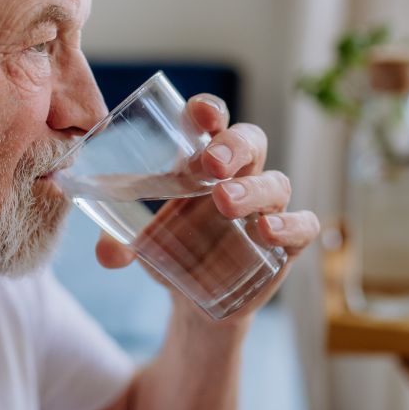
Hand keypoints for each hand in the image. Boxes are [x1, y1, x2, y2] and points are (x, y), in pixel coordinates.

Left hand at [94, 94, 319, 325]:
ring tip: (224, 202)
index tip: (199, 112)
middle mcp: (240, 176)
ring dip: (252, 189)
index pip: (212, 122)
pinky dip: (289, 225)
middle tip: (210, 164)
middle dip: (234, 145)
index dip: (209, 111)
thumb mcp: (142, 241)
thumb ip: (119, 241)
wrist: (195, 298)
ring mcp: (266, 208)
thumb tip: (106, 254)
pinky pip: (302, 225)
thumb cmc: (172, 249)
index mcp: (202, 162)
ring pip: (275, 182)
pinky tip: (266, 231)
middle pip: (251, 140)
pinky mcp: (286, 242)